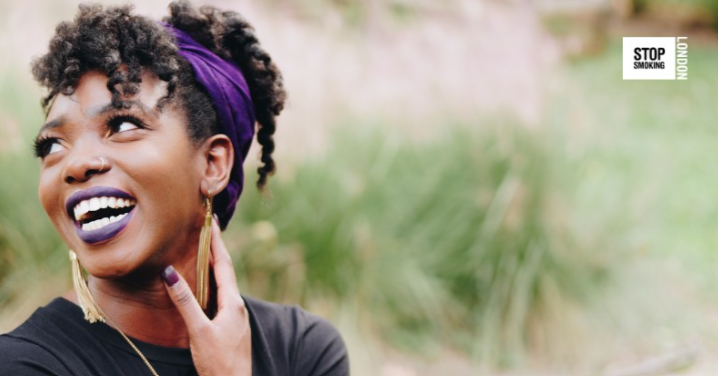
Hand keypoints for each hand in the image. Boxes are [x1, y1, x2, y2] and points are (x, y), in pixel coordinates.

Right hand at [161, 218, 251, 375]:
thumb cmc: (217, 363)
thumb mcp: (198, 331)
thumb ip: (185, 302)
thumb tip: (169, 273)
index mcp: (233, 303)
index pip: (224, 264)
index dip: (216, 243)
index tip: (212, 222)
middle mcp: (237, 306)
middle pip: (225, 271)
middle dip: (216, 250)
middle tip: (208, 229)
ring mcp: (235, 317)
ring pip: (224, 284)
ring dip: (215, 266)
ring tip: (205, 250)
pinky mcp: (230, 327)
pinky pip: (221, 297)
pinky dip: (213, 284)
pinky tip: (206, 286)